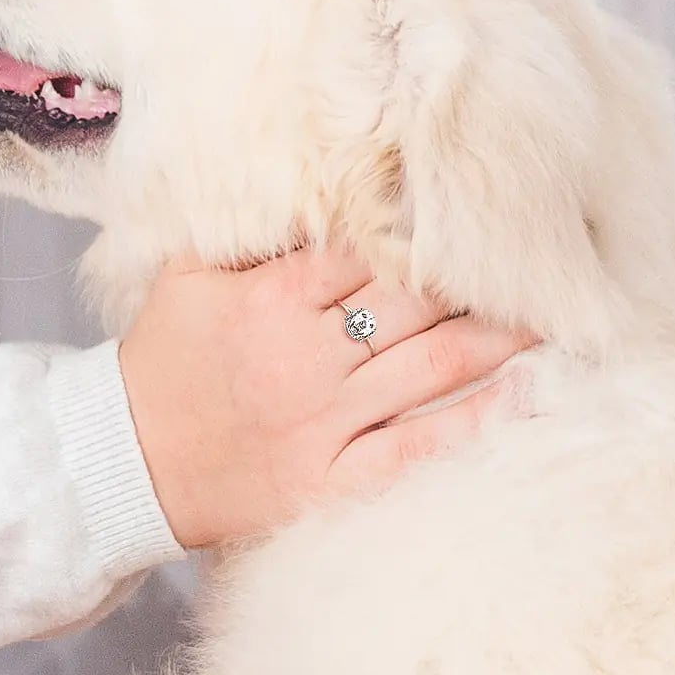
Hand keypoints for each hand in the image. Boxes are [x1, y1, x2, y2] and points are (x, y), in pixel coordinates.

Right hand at [119, 247, 537, 547]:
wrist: (124, 461)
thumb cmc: (163, 361)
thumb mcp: (186, 277)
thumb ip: (247, 234)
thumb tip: (312, 194)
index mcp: (269, 299)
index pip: (365, 249)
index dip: (421, 227)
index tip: (468, 210)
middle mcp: (304, 356)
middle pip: (413, 302)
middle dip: (475, 276)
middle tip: (533, 255)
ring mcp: (322, 423)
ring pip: (429, 366)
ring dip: (497, 337)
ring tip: (550, 311)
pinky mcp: (328, 480)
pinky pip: (414, 448)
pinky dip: (472, 421)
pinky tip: (523, 393)